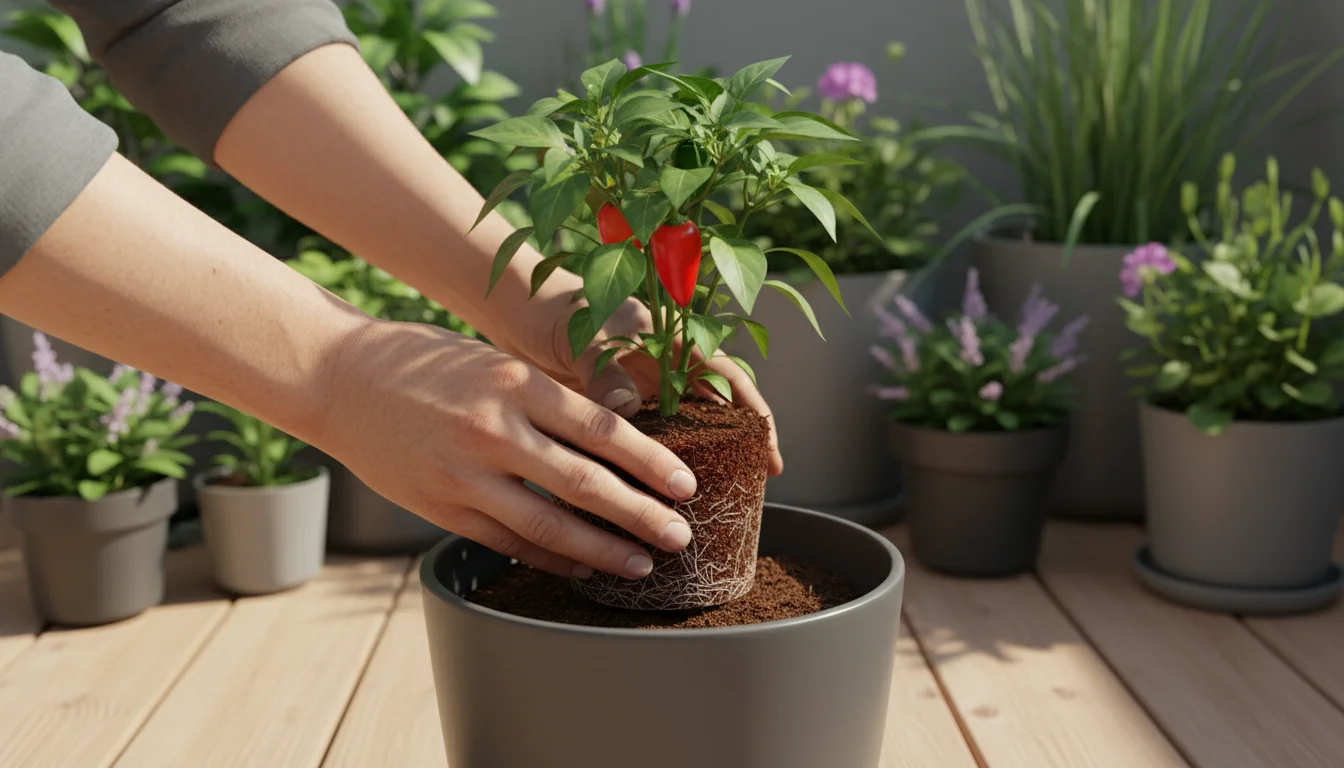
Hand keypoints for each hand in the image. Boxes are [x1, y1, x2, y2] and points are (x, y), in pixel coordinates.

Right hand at [319, 319, 701, 579]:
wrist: (337, 379)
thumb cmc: (423, 362)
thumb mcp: (493, 361)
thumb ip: (545, 400)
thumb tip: (612, 439)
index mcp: (516, 383)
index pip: (602, 428)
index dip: (650, 461)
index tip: (684, 483)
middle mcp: (494, 429)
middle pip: (586, 482)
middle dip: (642, 514)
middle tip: (680, 533)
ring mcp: (465, 474)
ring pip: (550, 523)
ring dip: (602, 549)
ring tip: (641, 563)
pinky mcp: (441, 507)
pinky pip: (508, 539)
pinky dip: (550, 557)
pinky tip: (581, 567)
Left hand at [516, 292, 784, 476]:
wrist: (517, 311)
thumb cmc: (555, 310)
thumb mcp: (584, 336)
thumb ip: (605, 370)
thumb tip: (627, 410)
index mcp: (669, 337)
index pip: (725, 372)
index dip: (752, 409)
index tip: (768, 447)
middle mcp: (662, 364)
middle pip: (713, 404)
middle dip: (738, 440)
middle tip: (755, 480)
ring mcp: (641, 387)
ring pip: (683, 425)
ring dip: (699, 454)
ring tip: (717, 491)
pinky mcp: (615, 407)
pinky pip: (645, 438)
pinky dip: (656, 461)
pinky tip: (660, 490)